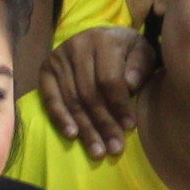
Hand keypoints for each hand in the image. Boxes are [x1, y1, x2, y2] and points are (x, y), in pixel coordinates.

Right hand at [40, 25, 156, 158]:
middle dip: (103, 124)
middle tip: (114, 148)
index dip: (119, 105)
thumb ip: (140, 66)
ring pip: (72, 100)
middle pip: (90, 94)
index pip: (109, 80)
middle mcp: (77, 46)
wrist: (102, 37)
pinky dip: (61, 118)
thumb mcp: (142, 52)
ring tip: (97, 151)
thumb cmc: (127, 51)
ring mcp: (58, 58)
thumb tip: (130, 85)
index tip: (129, 127)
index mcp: (103, 40)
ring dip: (85, 128)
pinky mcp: (46, 69)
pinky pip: (51, 98)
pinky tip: (72, 135)